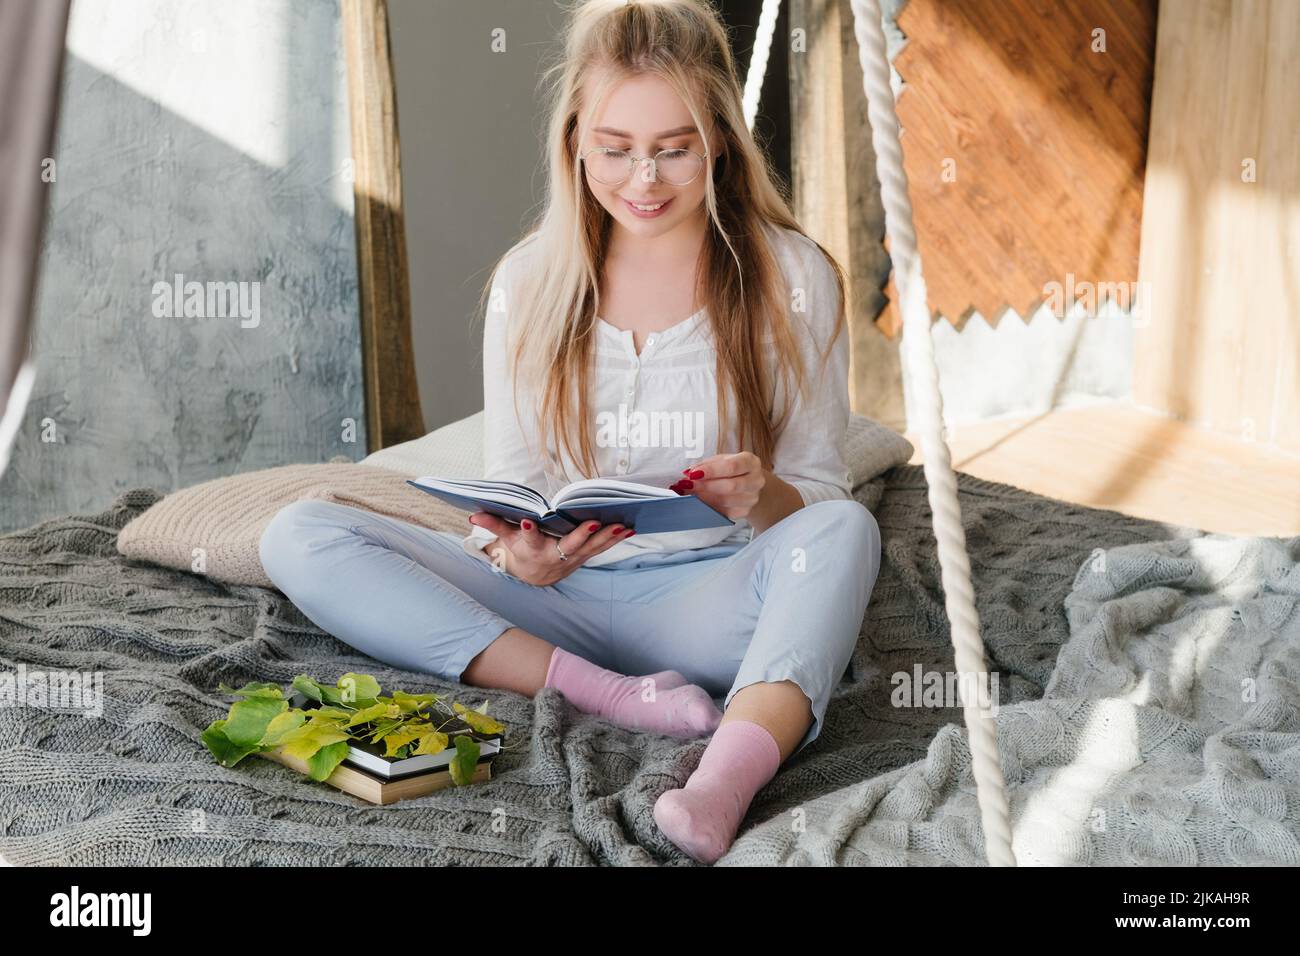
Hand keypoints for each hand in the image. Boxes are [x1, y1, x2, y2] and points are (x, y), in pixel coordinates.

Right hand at [467, 513, 633, 585]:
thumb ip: (493, 524)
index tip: (528, 519)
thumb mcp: (506, 539)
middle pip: (567, 546)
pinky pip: (601, 548)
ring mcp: (572, 558)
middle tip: (592, 524)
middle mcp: (553, 556)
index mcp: (532, 549)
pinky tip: (630, 528)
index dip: (527, 529)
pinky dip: (615, 539)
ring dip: (606, 537)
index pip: (528, 538)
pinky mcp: (585, 557)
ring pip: (590, 548)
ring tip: (622, 525)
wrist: (535, 576)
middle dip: (580, 536)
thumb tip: (473, 516)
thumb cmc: (520, 551)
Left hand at [670, 451, 765, 520]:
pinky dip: (708, 507)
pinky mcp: (745, 511)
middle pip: (731, 486)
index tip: (693, 474)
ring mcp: (752, 498)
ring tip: (689, 492)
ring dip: (704, 498)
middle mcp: (756, 480)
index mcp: (751, 462)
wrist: (747, 483)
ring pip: (726, 501)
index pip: (732, 466)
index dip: (711, 471)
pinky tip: (698, 501)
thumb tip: (689, 474)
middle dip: (705, 486)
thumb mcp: (719, 460)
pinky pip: (724, 512)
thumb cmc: (731, 470)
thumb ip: (705, 465)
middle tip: (687, 484)